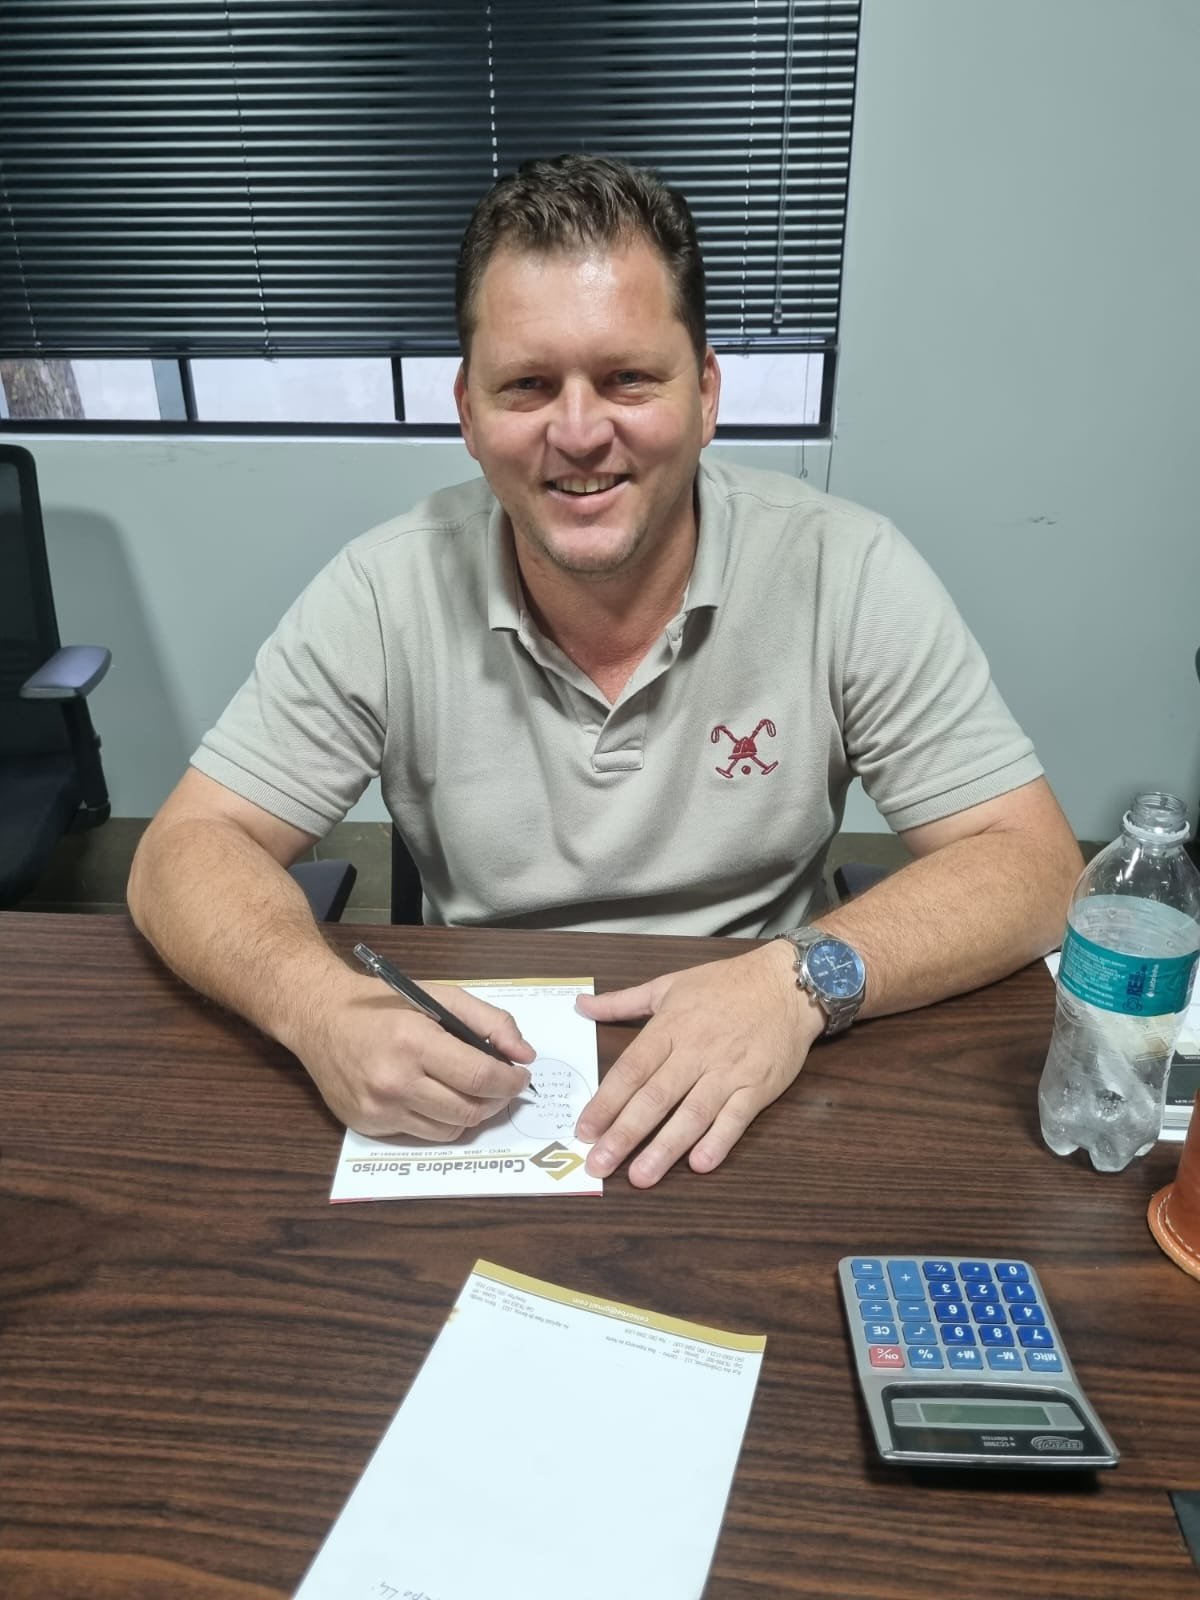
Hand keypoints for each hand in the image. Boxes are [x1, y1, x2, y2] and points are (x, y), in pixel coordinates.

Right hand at [298, 971, 535, 1140]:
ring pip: (449, 1130)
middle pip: (468, 1111)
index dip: (510, 1082)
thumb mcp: (440, 997)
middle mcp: (395, 1082)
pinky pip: (421, 1134)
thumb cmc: (384, 1005)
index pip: (479, 1077)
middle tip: (501, 1086)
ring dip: (470, 1114)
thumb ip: (489, 1022)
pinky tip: (435, 1097)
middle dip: (496, 1101)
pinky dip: (439, 1120)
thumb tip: (524, 1055)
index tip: (520, 1076)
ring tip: (470, 1092)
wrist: (319, 1019)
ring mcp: (379, 1109)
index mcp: (414, 1042)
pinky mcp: (367, 1126)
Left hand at [574, 940, 824, 1186]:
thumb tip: (581, 1005)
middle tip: (600, 1164)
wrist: (787, 984)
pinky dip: (719, 1141)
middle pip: (655, 1097)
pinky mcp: (758, 1086)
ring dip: (666, 1148)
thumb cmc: (725, 984)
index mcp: (670, 1027)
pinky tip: (700, 1164)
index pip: (631, 1070)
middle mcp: (696, 1051)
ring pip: (692, 1113)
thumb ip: (622, 1002)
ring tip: (641, 1176)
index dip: (606, 1102)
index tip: (584, 1130)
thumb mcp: (669, 985)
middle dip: (625, 1134)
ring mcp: (729, 1071)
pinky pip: (736, 1118)